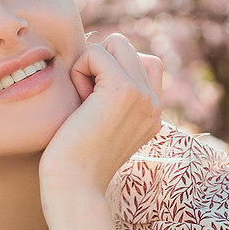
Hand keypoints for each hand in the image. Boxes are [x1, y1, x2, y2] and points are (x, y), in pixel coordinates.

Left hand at [39, 33, 163, 198]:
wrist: (75, 186)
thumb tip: (97, 54)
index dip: (111, 69)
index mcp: (153, 113)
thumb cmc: (74, 159)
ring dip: (90, 64)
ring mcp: (143, 95)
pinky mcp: (123, 90)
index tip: (94, 102)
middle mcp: (154, 103)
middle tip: (86, 98)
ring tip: (83, 98)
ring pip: (115, 43)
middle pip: (127, 47)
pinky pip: (96, 52)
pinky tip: (78, 100)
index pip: (144, 62)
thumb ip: (110, 97)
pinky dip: (78, 69)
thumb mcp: (101, 124)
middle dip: (99, 63)